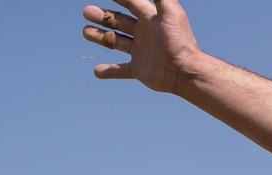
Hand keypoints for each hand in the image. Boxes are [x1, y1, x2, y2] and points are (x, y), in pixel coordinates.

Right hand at [82, 0, 201, 93]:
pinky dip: (109, 71)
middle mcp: (145, 34)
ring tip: (86, 32)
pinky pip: (121, 71)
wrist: (186, 71)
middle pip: (120, 22)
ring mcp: (142, 52)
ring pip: (117, 43)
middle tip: (86, 12)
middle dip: (103, 16)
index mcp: (150, 19)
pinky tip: (97, 71)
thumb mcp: (170, 11)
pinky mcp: (140, 70)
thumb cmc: (179, 40)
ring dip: (101, 37)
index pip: (131, 3)